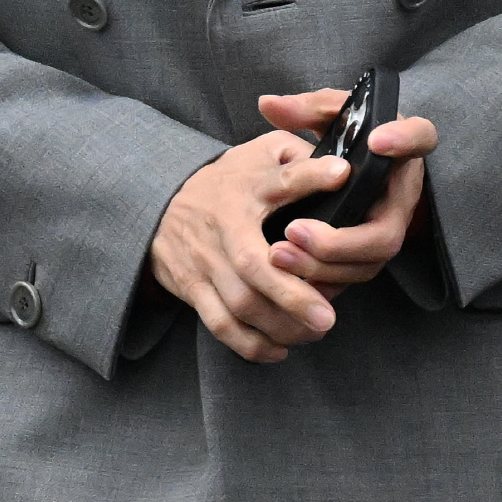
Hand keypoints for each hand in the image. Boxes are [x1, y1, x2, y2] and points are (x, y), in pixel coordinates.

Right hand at [150, 130, 351, 363]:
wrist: (158, 198)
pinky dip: (251, 344)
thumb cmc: (229, 179)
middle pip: (253, 264)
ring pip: (240, 303)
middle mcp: (225, 224)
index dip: (310, 177)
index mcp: (248, 184)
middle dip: (291, 295)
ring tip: (315, 331)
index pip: (280, 178)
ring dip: (279, 325)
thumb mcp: (259, 152)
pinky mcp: (192, 287)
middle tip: (327, 316)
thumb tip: (343, 168)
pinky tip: (280, 348)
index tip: (342, 176)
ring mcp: (205, 260)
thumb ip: (297, 155)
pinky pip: (220, 324)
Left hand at [256, 87, 435, 293]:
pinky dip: (320, 280)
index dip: (404, 141)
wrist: (358, 172)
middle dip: (339, 239)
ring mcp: (390, 229)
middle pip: (387, 232)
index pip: (420, 137)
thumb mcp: (332, 117)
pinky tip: (287, 275)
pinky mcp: (371, 254)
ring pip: (369, 263)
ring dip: (323, 264)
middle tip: (294, 229)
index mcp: (401, 149)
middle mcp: (403, 195)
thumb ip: (304, 109)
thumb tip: (267, 104)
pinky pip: (353, 277)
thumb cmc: (349, 138)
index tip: (375, 140)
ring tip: (279, 255)